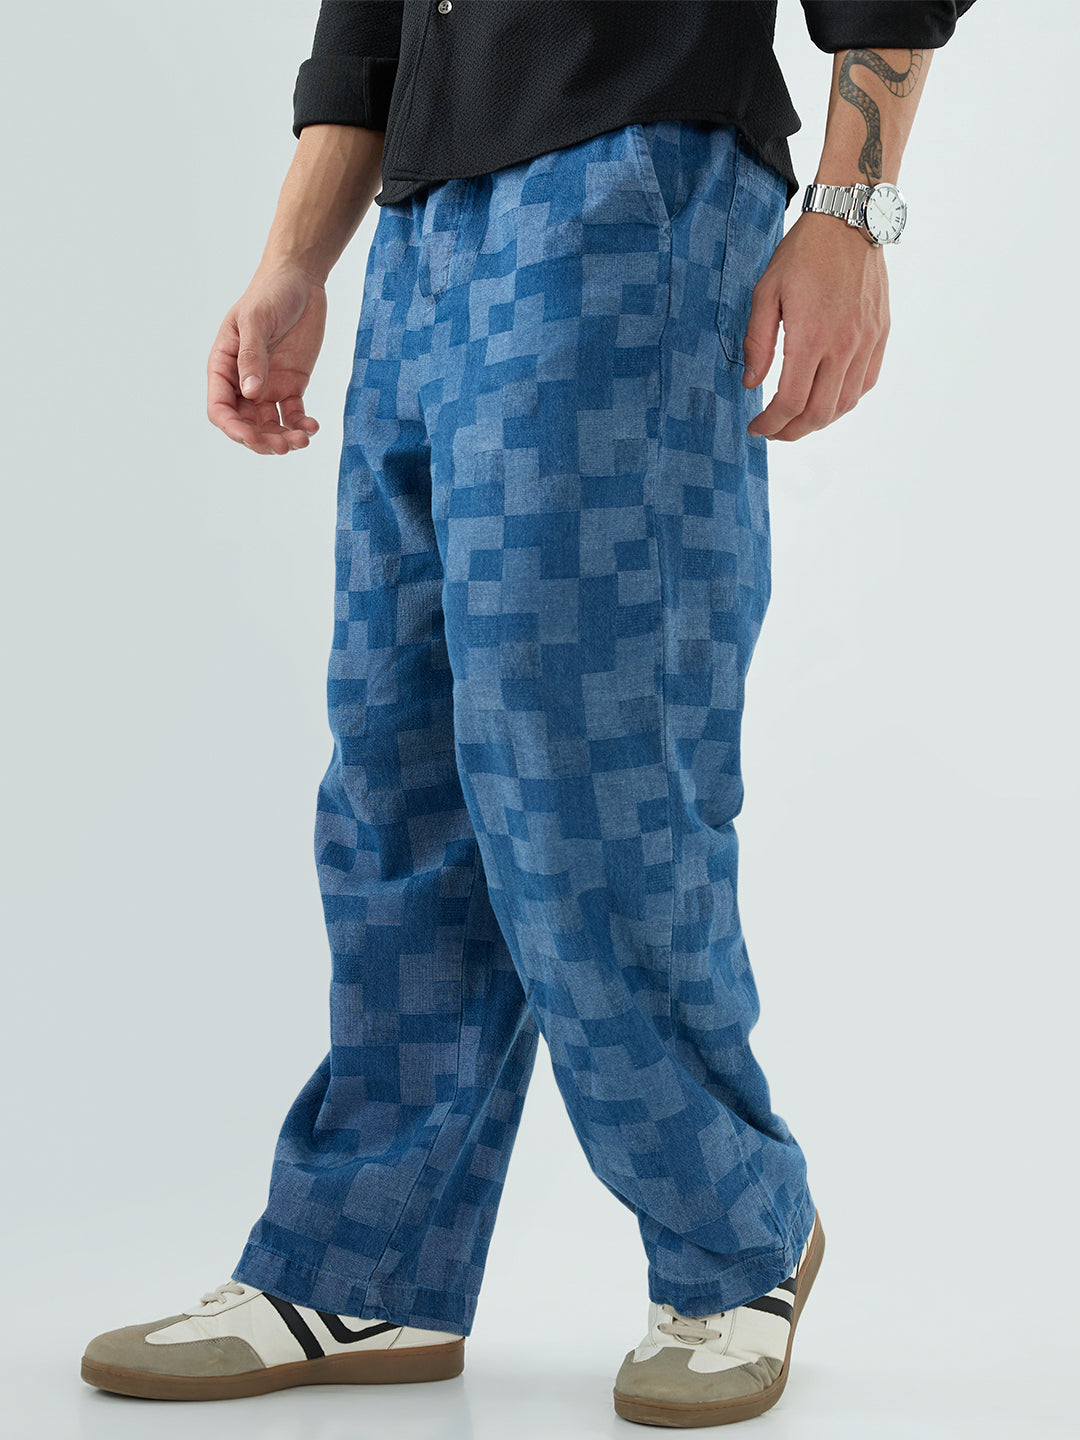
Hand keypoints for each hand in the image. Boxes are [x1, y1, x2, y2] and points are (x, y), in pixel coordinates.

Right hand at [207, 264, 326, 455]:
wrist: (300, 280)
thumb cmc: (269, 293)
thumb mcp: (256, 320)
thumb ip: (252, 356)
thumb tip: (250, 392)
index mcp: (224, 366)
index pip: (220, 408)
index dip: (233, 428)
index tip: (251, 438)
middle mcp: (243, 382)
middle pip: (246, 424)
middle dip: (262, 440)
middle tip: (284, 446)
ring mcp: (268, 385)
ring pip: (270, 425)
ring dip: (283, 438)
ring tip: (302, 439)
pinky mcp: (291, 385)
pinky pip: (293, 414)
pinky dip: (301, 425)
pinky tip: (312, 427)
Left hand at [742, 213, 888, 441]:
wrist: (850, 220)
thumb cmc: (803, 253)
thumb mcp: (766, 293)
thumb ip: (757, 343)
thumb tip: (751, 383)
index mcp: (811, 336)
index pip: (791, 402)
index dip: (771, 423)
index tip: (756, 427)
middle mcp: (843, 345)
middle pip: (819, 413)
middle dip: (792, 431)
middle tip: (773, 430)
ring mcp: (866, 342)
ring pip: (845, 404)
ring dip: (818, 420)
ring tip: (796, 419)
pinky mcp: (880, 335)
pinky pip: (865, 383)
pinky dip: (844, 401)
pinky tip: (826, 398)